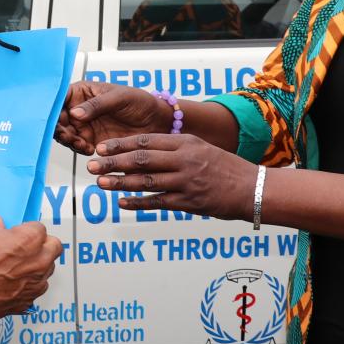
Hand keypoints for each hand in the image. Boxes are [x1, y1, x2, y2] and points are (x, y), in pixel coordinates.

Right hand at [0, 214, 63, 320]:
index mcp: (29, 239)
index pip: (39, 229)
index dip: (26, 231)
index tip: (16, 234)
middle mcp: (38, 262)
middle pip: (53, 248)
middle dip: (42, 246)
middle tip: (25, 248)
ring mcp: (34, 284)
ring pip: (47, 271)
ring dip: (37, 268)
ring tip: (17, 268)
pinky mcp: (26, 302)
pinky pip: (34, 291)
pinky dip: (27, 287)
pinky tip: (11, 285)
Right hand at [54, 81, 172, 155]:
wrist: (156, 123)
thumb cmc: (140, 102)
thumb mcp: (119, 97)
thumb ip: (97, 105)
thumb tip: (75, 113)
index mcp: (82, 92)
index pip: (59, 97)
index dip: (52, 106)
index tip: (53, 116)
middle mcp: (79, 109)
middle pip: (57, 118)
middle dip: (57, 127)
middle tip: (65, 134)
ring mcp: (84, 126)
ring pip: (64, 134)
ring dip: (68, 140)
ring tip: (79, 144)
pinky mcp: (91, 142)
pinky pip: (77, 147)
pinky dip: (79, 149)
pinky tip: (89, 149)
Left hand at [88, 133, 254, 220]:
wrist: (252, 188)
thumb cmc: (225, 167)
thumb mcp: (201, 148)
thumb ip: (175, 148)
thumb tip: (145, 148)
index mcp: (185, 143)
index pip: (146, 141)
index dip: (121, 144)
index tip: (101, 147)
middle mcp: (184, 160)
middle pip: (141, 159)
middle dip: (113, 162)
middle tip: (91, 164)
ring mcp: (186, 181)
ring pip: (146, 181)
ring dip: (120, 182)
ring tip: (100, 183)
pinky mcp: (189, 202)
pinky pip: (158, 202)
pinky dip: (138, 202)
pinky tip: (122, 203)